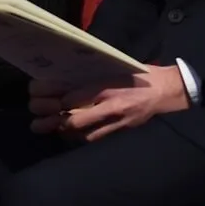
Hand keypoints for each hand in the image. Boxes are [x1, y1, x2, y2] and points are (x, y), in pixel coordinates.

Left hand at [28, 65, 189, 142]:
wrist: (167, 90)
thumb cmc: (139, 74)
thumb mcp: (114, 67)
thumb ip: (92, 75)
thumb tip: (66, 76)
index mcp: (107, 85)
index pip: (74, 96)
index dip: (54, 98)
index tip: (39, 94)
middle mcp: (110, 105)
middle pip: (74, 118)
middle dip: (53, 120)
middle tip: (37, 119)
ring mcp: (116, 120)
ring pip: (83, 132)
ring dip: (63, 131)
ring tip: (46, 127)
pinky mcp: (121, 129)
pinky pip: (95, 137)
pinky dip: (80, 136)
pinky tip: (69, 133)